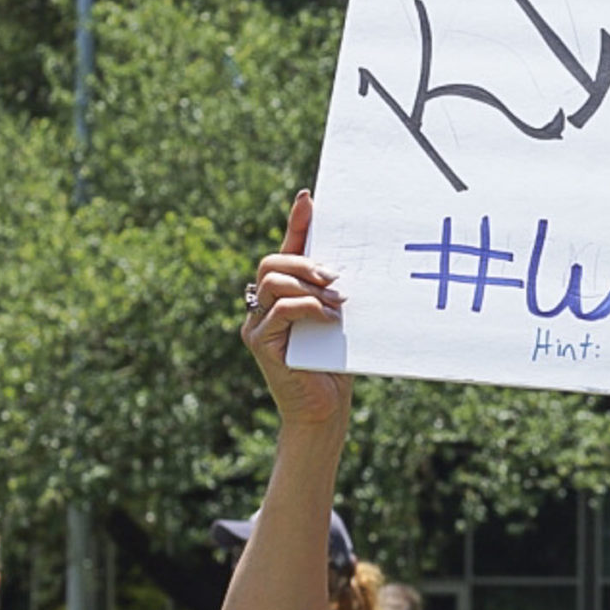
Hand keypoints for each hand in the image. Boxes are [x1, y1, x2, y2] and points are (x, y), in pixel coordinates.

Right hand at [243, 189, 353, 431]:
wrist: (323, 411)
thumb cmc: (335, 365)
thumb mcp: (338, 320)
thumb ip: (335, 295)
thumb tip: (352, 266)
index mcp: (282, 295)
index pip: (286, 249)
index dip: (296, 223)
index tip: (309, 198)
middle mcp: (262, 305)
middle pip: (272, 261)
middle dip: (305, 261)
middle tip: (336, 277)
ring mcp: (257, 324)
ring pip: (273, 281)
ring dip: (309, 286)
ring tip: (338, 302)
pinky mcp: (261, 343)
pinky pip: (280, 310)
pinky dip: (309, 308)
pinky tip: (330, 319)